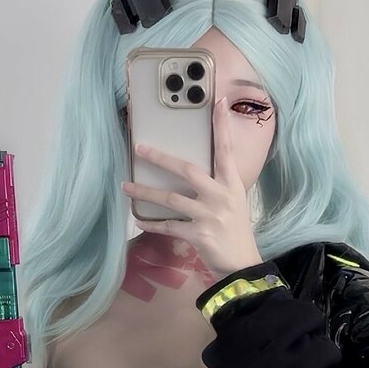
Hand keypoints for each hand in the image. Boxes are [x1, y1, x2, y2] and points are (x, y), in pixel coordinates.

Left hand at [121, 95, 263, 281]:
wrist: (242, 265)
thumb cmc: (235, 232)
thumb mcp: (234, 203)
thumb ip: (217, 186)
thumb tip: (192, 173)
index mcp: (231, 185)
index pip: (226, 150)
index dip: (221, 126)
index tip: (217, 102)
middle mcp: (221, 196)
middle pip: (187, 170)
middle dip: (161, 159)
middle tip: (139, 148)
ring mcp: (210, 216)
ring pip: (171, 199)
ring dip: (145, 193)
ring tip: (126, 187)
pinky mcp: (199, 235)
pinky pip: (169, 226)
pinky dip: (152, 223)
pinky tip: (138, 219)